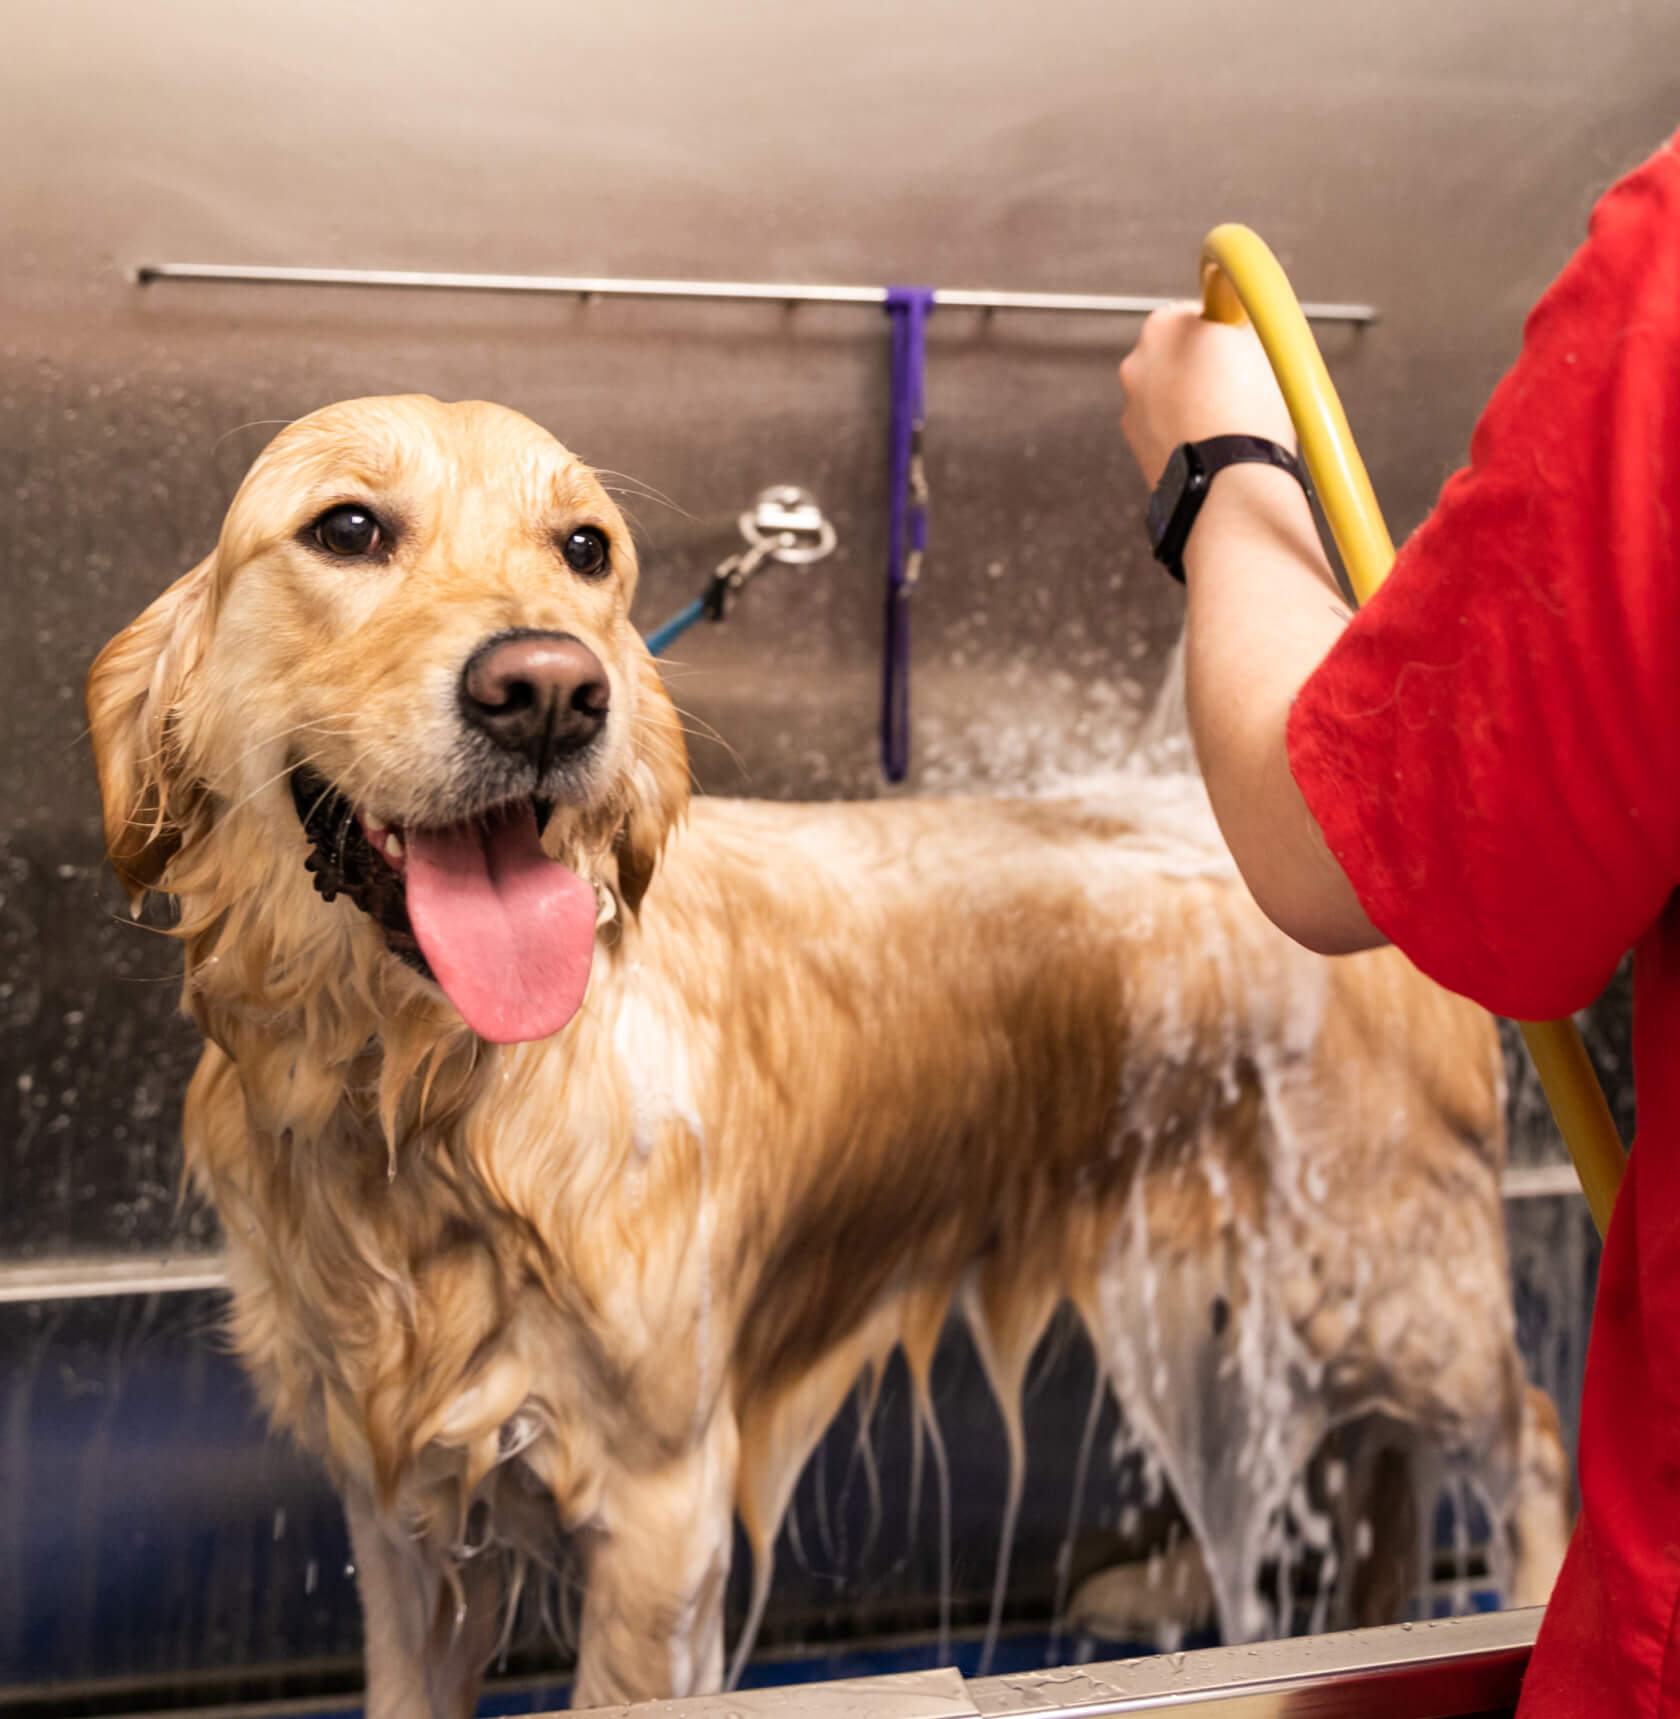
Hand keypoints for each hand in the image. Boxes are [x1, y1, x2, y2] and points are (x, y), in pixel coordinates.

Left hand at [1118, 305, 1296, 487]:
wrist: (1228, 481)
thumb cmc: (1247, 412)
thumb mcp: (1262, 345)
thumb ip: (1241, 326)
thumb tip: (1242, 323)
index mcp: (1164, 326)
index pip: (1195, 314)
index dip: (1223, 330)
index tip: (1238, 344)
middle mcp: (1136, 362)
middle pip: (1176, 355)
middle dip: (1202, 366)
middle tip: (1238, 384)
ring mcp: (1131, 405)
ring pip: (1167, 394)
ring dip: (1191, 401)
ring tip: (1228, 420)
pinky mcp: (1135, 445)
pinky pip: (1162, 427)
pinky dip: (1181, 430)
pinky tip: (1210, 441)